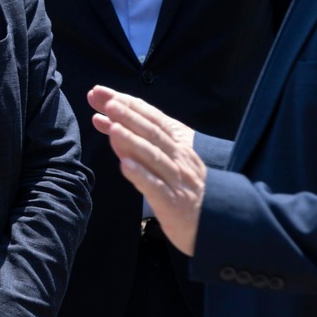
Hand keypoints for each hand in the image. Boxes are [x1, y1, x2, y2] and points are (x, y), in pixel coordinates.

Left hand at [89, 86, 203, 255]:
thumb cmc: (183, 189)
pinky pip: (155, 186)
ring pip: (154, 156)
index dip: (129, 104)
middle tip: (108, 102)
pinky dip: (140, 174)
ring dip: (132, 140)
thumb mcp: (166, 162)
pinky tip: (124, 165)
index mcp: (178, 145)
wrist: (214, 224)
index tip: (103, 92)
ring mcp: (177, 180)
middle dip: (129, 115)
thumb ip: (139, 144)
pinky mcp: (172, 202)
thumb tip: (111, 125)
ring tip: (113, 127)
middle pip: (153, 132)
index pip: (152, 118)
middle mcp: (179, 158)